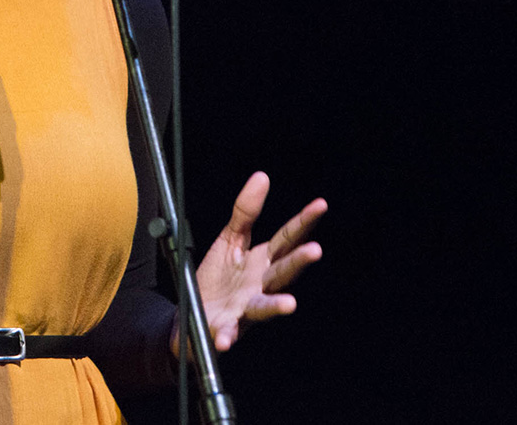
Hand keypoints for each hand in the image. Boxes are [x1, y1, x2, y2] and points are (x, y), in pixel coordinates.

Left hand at [175, 171, 325, 355]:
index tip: (321, 204)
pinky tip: (226, 340)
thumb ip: (246, 212)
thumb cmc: (219, 278)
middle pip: (283, 271)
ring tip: (290, 304)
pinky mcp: (226, 326)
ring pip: (264, 305)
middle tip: (315, 250)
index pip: (288, 238)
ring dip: (276, 305)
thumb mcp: (231, 239)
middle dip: (299, 262)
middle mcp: (261, 285)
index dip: (304, 221)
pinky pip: (227, 332)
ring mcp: (246, 307)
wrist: (195, 313)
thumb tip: (262, 176)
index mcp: (263, 261)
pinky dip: (227, 336)